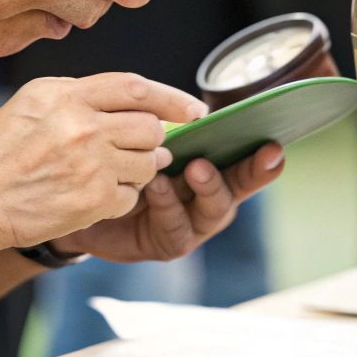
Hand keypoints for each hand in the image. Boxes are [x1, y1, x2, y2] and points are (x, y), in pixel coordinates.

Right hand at [0, 73, 206, 249]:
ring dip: (138, 170)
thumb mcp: (31, 103)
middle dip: (152, 139)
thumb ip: (81, 96)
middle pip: (150, 127)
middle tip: (138, 148)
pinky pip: (131, 197)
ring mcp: (90, 164)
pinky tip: (93, 196)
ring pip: (147, 164)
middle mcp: (81, 125)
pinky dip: (120, 199)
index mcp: (65, 94)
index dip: (172, 98)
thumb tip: (134, 103)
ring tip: (107, 173)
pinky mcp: (93, 200)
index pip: (136, 88)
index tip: (194, 109)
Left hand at [55, 143, 285, 262]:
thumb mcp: (147, 140)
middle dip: (254, 170)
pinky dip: (168, 203)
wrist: (80, 199)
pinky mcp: (168, 243)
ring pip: (214, 209)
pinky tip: (156, 185)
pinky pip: (176, 226)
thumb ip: (173, 128)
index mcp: (212, 165)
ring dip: (209, 186)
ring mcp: (192, 223)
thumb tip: (199, 113)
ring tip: (195, 166)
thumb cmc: (120, 162)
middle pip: (240, 185)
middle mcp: (209, 196)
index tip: (276, 142)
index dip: (264, 152)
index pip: (245, 157)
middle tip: (265, 154)